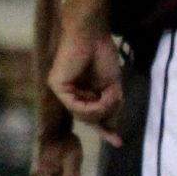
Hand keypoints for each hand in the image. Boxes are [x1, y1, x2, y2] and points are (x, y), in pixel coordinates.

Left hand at [49, 23, 124, 142]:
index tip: (118, 142)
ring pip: (82, 115)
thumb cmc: (102, 53)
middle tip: (116, 101)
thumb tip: (111, 125)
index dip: (105, 130)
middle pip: (88, 118)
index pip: (90, 116)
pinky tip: (100, 97)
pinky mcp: (57, 86)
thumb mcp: (112, 86)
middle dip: (105, 115)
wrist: (93, 33)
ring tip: (112, 95)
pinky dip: (91, 106)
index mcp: (81, 91)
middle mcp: (69, 92)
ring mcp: (62, 90)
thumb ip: (110, 106)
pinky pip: (75, 107)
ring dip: (101, 109)